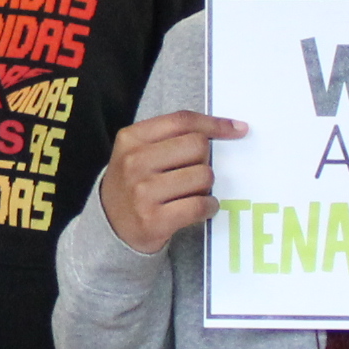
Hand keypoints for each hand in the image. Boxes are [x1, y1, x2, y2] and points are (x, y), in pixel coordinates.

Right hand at [100, 110, 243, 253]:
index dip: (214, 123)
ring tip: (193, 193)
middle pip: (198, 146)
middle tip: (193, 173)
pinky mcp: (153, 219)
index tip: (238, 129)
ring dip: (207, 186)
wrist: (110, 227)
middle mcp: (134, 162)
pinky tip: (202, 208)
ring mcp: (143, 191)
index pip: (182, 121)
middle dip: (205, 160)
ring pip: (203, 176)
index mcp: (131, 139)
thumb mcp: (138, 152)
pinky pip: (200, 205)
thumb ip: (171, 138)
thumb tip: (229, 128)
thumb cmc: (134, 184)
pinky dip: (209, 207)